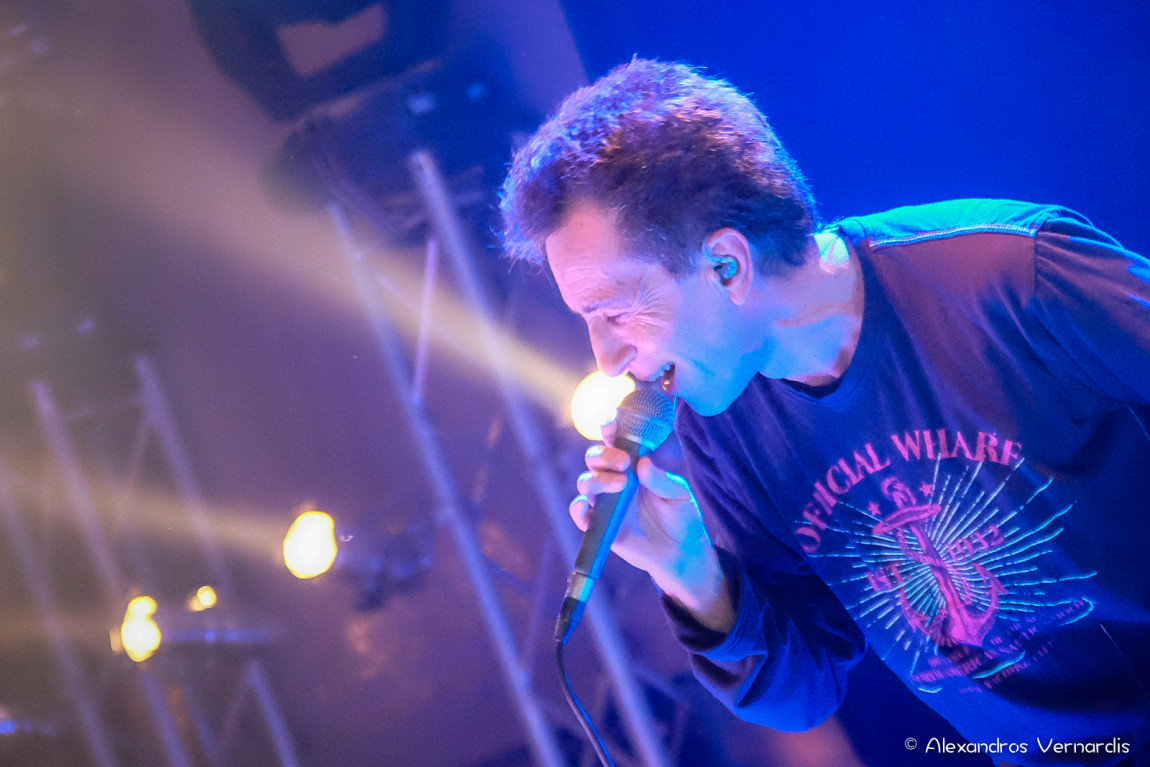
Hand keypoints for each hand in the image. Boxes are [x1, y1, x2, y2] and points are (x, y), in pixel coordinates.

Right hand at [570, 423, 733, 631]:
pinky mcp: (600, 525)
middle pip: (594, 458)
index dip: (608, 429)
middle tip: (623, 462)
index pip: (615, 442)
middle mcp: (615, 479)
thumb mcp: (679, 494)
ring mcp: (606, 502)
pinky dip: (577, 508)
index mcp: (634, 465)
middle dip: (603, 455)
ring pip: (585, 482)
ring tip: (620, 485)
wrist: (682, 553)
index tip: (610, 425)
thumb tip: (644, 463)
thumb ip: (662, 479)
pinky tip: (587, 505)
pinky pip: (580, 514)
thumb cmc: (682, 517)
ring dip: (596, 479)